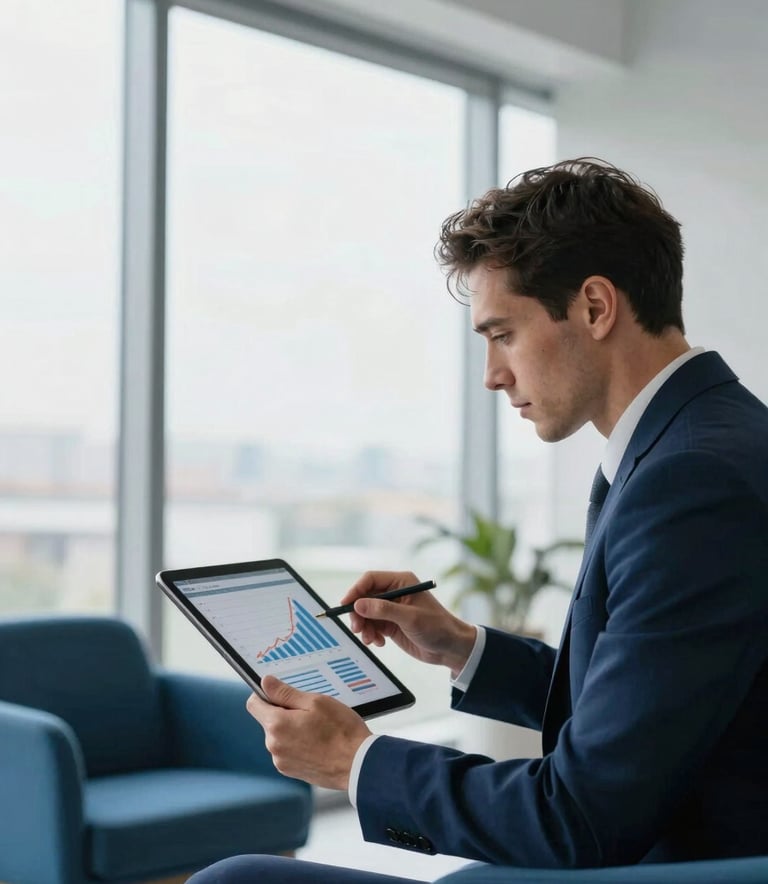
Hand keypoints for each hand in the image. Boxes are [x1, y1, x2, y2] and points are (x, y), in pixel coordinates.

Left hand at [246, 675, 371, 790]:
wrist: (358, 764)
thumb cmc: (341, 731)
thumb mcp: (315, 702)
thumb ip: (286, 693)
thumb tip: (265, 683)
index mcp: (277, 725)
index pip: (254, 704)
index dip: (265, 694)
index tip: (281, 693)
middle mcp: (274, 746)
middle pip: (269, 720)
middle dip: (285, 713)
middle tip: (310, 712)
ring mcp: (282, 761)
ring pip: (280, 735)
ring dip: (292, 729)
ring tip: (318, 729)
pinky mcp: (291, 771)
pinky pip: (288, 750)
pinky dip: (298, 744)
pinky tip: (318, 743)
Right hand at [339, 570, 476, 676]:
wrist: (450, 648)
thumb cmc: (437, 627)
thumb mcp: (410, 618)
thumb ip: (383, 610)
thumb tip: (358, 604)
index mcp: (401, 582)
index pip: (370, 579)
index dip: (356, 590)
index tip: (345, 605)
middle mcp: (394, 593)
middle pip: (364, 597)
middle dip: (358, 613)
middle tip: (357, 629)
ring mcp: (391, 609)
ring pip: (365, 613)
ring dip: (364, 627)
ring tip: (370, 640)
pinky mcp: (390, 624)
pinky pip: (371, 626)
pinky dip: (371, 635)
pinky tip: (379, 643)